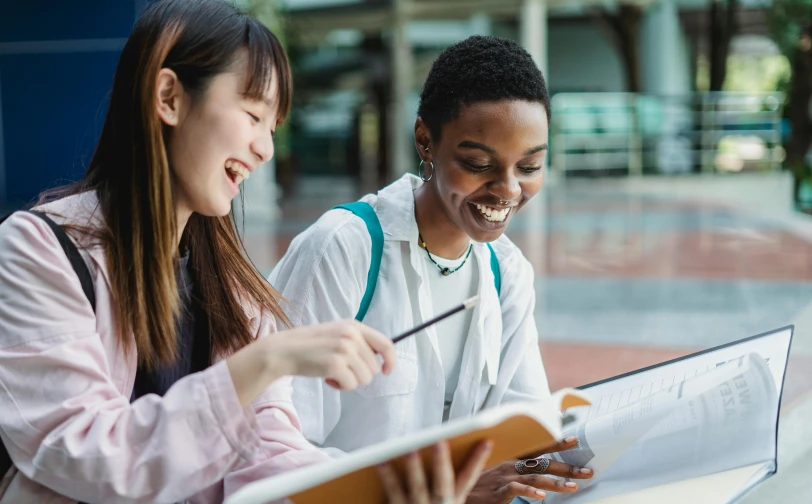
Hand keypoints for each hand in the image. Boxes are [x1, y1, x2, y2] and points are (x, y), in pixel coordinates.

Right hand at [227, 320, 396, 405]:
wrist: (285, 350)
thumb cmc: (312, 346)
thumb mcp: (337, 334)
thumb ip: (357, 342)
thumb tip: (380, 359)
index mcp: (354, 326)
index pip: (386, 343)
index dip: (391, 360)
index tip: (386, 370)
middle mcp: (352, 335)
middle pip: (374, 367)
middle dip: (360, 374)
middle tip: (341, 369)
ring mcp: (344, 349)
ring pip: (365, 378)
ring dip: (350, 381)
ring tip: (333, 372)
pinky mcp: (335, 365)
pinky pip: (351, 385)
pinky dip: (341, 386)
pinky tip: (328, 378)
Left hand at [376, 440, 492, 503]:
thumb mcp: (446, 503)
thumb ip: (450, 482)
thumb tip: (453, 451)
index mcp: (452, 502)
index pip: (468, 479)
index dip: (478, 460)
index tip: (486, 441)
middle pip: (442, 483)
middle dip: (442, 463)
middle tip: (439, 442)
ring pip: (417, 488)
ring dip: (414, 468)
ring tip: (410, 449)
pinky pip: (392, 492)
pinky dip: (387, 477)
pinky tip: (381, 461)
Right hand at [464, 437, 592, 503]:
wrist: (456, 483)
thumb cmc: (478, 478)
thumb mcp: (497, 465)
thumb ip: (514, 462)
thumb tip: (533, 463)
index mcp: (512, 455)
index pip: (538, 446)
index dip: (556, 442)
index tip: (573, 439)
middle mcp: (511, 462)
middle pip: (544, 462)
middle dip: (567, 466)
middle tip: (587, 470)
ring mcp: (506, 475)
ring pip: (536, 476)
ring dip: (556, 482)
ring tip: (573, 486)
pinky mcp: (500, 489)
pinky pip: (517, 489)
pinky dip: (530, 492)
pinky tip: (542, 498)